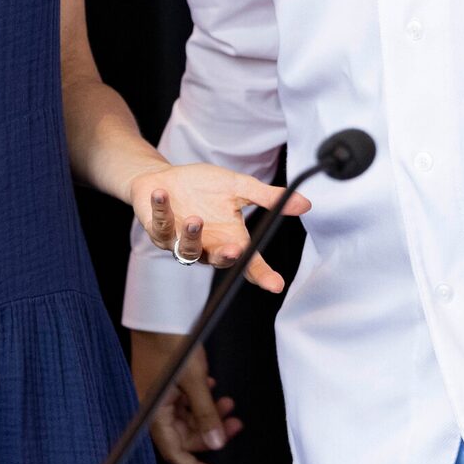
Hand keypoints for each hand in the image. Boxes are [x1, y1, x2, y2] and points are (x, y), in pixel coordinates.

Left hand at [128, 163, 306, 291]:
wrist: (166, 179)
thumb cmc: (203, 187)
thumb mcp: (238, 187)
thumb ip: (267, 197)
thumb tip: (304, 204)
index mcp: (229, 238)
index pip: (250, 262)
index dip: (262, 274)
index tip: (276, 284)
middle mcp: (207, 246)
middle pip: (219, 261)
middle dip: (226, 257)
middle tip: (235, 249)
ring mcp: (181, 242)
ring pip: (188, 248)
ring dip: (191, 235)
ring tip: (195, 219)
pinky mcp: (158, 230)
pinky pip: (160, 224)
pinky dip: (161, 209)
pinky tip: (162, 194)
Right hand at [129, 329, 241, 463]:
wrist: (159, 313)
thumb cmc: (172, 345)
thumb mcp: (196, 381)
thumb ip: (206, 414)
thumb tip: (217, 443)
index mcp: (154, 412)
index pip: (173, 452)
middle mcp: (154, 408)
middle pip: (183, 435)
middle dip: (211, 432)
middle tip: (235, 423)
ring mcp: (159, 395)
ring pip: (187, 417)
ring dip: (209, 414)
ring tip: (229, 402)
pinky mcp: (166, 383)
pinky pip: (185, 401)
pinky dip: (201, 399)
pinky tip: (213, 386)